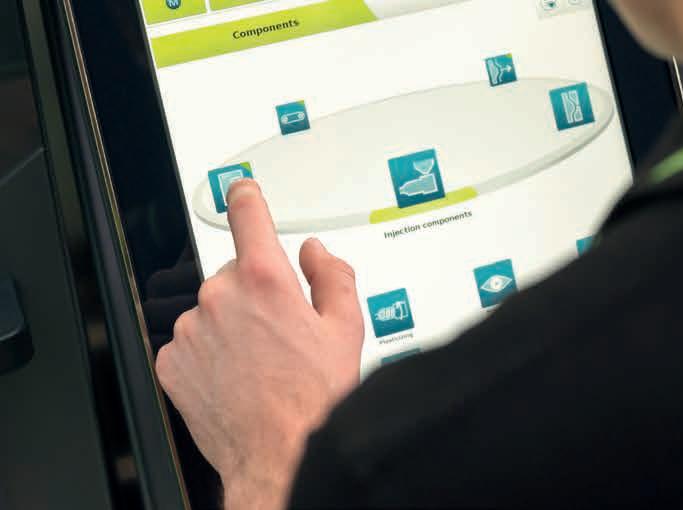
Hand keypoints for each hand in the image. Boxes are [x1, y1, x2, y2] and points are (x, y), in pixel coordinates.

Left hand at [156, 179, 364, 509]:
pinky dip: (209, 355)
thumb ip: (332, 275)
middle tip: (280, 332)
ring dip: (231, 326)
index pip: (248, 215)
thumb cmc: (314, 399)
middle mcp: (221, 297)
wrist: (280, 453)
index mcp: (266, 280)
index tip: (242, 190)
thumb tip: (316, 253)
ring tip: (260, 362)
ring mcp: (192, 329)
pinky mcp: (172, 362)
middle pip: (234, 273)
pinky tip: (237, 377)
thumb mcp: (347, 328)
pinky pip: (190, 344)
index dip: (246, 196)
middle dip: (254, 293)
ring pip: (211, 310)